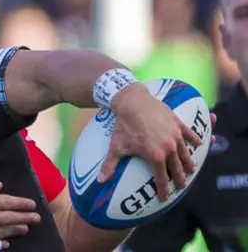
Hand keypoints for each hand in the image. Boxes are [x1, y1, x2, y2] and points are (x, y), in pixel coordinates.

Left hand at [98, 83, 212, 200]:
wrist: (132, 101)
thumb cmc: (123, 125)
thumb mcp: (116, 147)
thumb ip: (109, 165)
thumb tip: (100, 181)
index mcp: (155, 156)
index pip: (162, 178)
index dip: (164, 190)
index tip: (164, 198)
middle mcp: (169, 148)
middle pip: (178, 168)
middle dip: (180, 179)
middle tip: (181, 186)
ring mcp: (175, 135)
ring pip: (186, 154)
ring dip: (189, 163)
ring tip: (191, 170)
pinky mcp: (178, 123)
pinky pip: (190, 134)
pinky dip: (195, 140)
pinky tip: (199, 144)